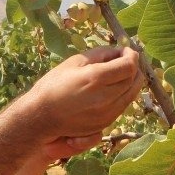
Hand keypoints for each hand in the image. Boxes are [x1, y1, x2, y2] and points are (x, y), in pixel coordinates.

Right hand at [19, 46, 142, 158]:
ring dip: (131, 82)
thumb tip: (118, 52)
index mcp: (96, 79)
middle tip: (124, 61)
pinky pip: (123, 105)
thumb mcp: (74, 62)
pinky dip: (124, 94)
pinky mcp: (105, 123)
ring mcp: (107, 113)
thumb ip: (100, 54)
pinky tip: (113, 88)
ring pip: (132, 94)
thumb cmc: (53, 86)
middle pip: (134, 80)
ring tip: (120, 74)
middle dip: (134, 68)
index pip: (129, 66)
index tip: (126, 51)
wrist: (40, 118)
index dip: (132, 55)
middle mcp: (106, 98)